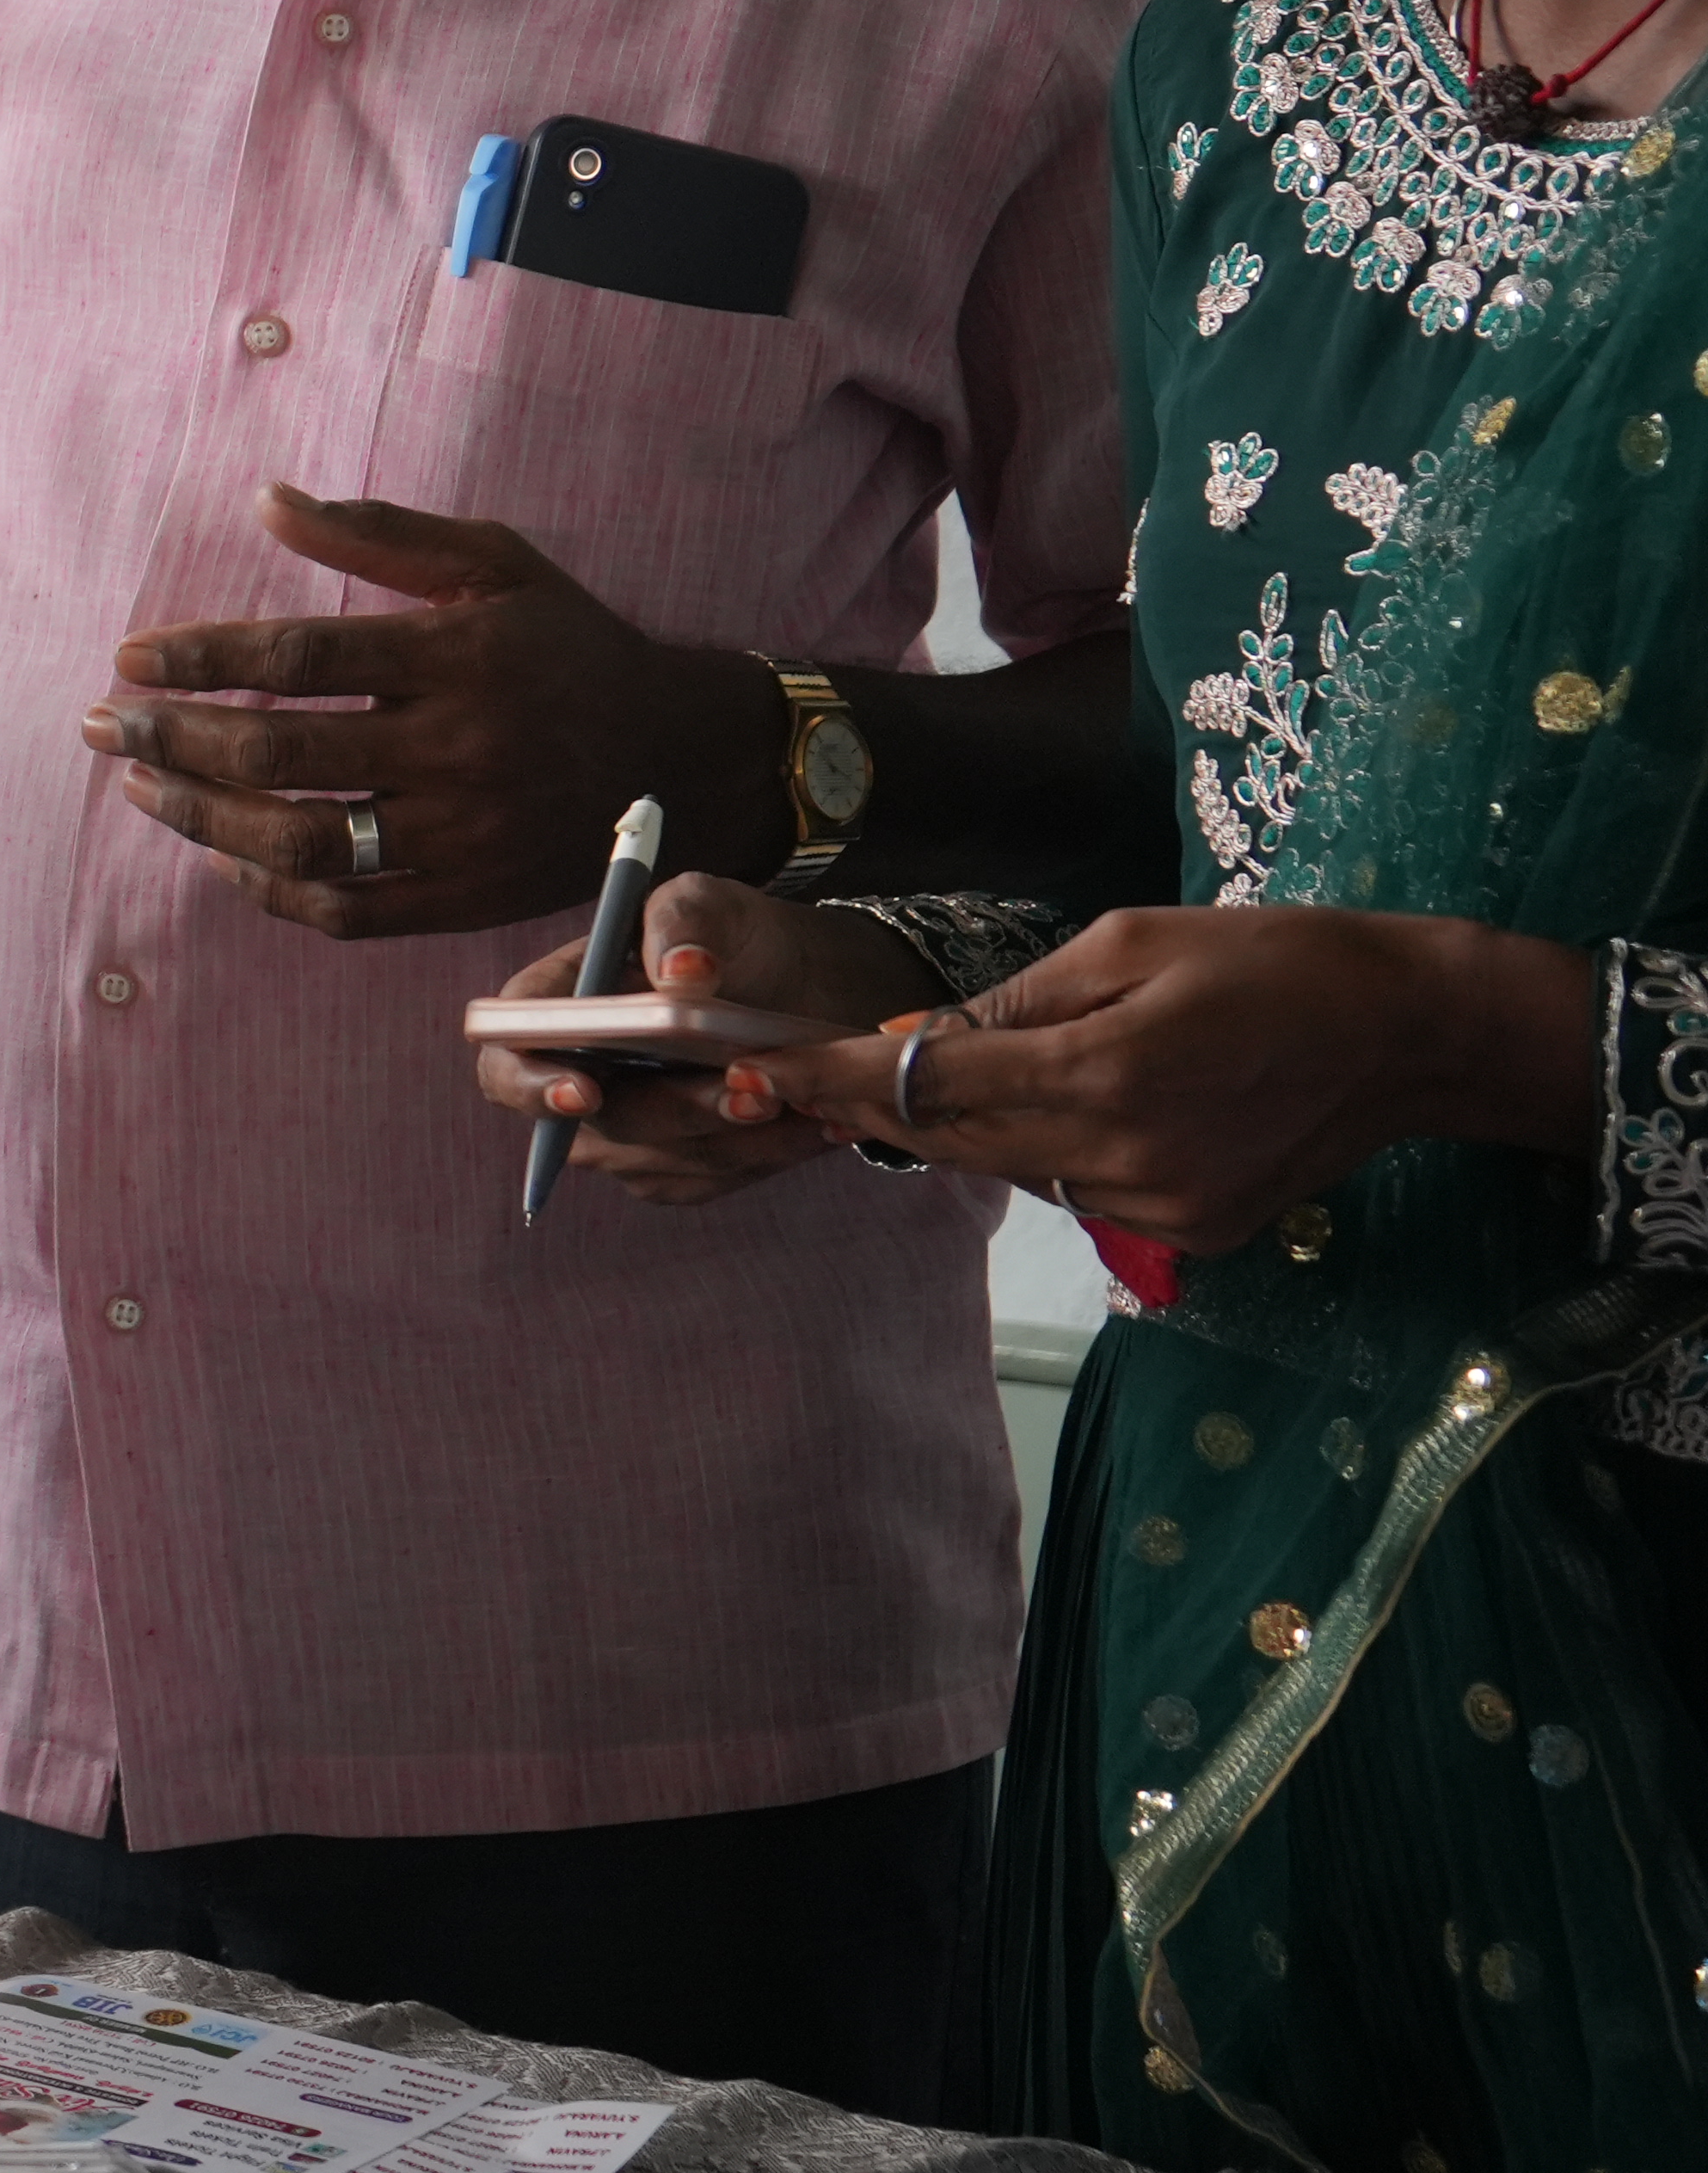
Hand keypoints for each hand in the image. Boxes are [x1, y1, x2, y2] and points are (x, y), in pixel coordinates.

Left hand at [90, 487, 774, 940]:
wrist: (679, 756)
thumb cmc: (568, 645)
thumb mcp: (494, 562)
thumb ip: (378, 534)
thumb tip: (263, 500)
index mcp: (459, 657)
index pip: (299, 655)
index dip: (200, 658)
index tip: (128, 658)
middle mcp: (458, 750)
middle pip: (279, 751)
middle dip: (171, 735)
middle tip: (102, 723)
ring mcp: (462, 836)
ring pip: (298, 839)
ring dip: (200, 816)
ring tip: (140, 784)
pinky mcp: (466, 900)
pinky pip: (346, 912)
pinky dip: (268, 890)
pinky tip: (220, 853)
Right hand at [464, 878, 932, 1206]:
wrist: (804, 988)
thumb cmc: (734, 937)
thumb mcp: (709, 902)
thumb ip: (682, 921)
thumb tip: (679, 972)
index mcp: (557, 1005)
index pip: (504, 1056)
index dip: (527, 1083)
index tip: (583, 1090)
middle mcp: (575, 1074)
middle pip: (594, 1122)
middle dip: (676, 1109)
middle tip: (751, 1090)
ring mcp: (623, 1129)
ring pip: (658, 1158)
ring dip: (734, 1135)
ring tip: (806, 1097)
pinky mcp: (673, 1166)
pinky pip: (704, 1179)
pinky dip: (762, 1155)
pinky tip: (812, 1120)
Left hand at [741, 906, 1596, 1255]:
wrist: (1410, 1034)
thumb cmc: (1270, 959)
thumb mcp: (1129, 940)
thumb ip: (1012, 1000)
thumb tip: (913, 1036)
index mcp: (1101, 1072)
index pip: (928, 1083)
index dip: (834, 1077)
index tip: (762, 1068)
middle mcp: (1121, 1157)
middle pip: (954, 1141)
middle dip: (872, 1108)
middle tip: (796, 1076)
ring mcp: (1158, 1208)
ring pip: (1011, 1170)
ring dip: (956, 1129)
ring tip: (899, 1083)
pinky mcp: (1191, 1232)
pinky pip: (1077, 1189)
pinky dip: (1042, 1150)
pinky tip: (1043, 1109)